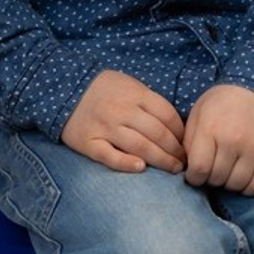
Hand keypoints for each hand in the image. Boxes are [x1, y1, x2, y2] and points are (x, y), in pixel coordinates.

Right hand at [63, 70, 185, 173]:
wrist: (68, 88)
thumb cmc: (105, 89)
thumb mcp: (130, 84)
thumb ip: (149, 101)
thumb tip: (174, 124)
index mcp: (135, 94)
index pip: (166, 114)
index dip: (180, 132)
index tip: (186, 143)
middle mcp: (122, 110)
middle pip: (156, 133)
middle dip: (174, 150)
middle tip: (183, 162)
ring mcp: (105, 127)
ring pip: (139, 146)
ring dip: (160, 160)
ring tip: (172, 169)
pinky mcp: (89, 143)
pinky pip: (110, 156)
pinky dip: (126, 163)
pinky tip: (141, 168)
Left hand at [183, 84, 253, 195]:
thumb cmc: (224, 100)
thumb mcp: (200, 111)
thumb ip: (189, 140)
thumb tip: (186, 168)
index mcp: (211, 128)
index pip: (199, 170)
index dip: (194, 177)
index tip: (196, 173)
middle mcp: (233, 140)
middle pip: (217, 179)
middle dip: (211, 178)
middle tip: (213, 168)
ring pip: (236, 185)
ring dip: (228, 183)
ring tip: (227, 170)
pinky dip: (247, 187)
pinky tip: (243, 175)